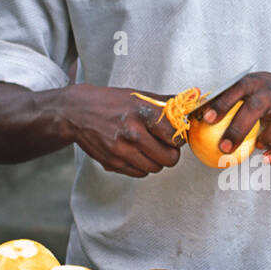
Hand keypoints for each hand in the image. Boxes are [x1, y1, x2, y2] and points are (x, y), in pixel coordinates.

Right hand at [60, 85, 183, 177]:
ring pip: (155, 168)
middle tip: (165, 145)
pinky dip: (142, 166)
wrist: (76, 112)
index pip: (175, 136)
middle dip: (170, 153)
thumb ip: (166, 102)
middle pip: (169, 158)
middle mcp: (132, 133)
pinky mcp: (113, 163)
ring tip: (149, 148)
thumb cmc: (109, 102)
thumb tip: (194, 98)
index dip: (179, 138)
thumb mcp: (138, 96)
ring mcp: (122, 151)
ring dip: (156, 160)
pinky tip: (136, 153)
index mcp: (142, 113)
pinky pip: (140, 173)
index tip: (175, 135)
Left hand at [200, 72, 270, 162]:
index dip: (221, 104)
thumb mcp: (241, 90)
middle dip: (239, 128)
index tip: (206, 119)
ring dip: (268, 137)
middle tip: (224, 147)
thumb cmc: (257, 94)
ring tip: (255, 148)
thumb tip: (192, 117)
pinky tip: (267, 159)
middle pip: (257, 107)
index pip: (235, 90)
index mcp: (253, 83)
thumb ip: (221, 102)